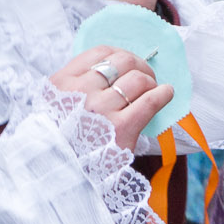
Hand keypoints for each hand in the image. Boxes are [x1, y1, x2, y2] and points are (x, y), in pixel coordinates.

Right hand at [48, 46, 173, 151]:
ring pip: (139, 79)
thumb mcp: (57, 103)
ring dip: (151, 82)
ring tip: (152, 91)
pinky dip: (163, 94)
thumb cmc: (65, 136)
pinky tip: (166, 94)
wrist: (63, 170)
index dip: (121, 54)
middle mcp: (81, 92)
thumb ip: (78, 84)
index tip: (130, 65)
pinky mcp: (121, 127)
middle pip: (123, 62)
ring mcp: (101, 109)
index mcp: (62, 82)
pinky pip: (150, 101)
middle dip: (141, 66)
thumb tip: (116, 66)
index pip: (100, 53)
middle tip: (146, 78)